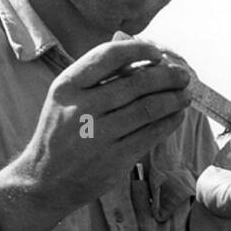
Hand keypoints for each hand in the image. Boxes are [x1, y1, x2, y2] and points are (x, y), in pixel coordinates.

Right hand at [0, 39, 190, 230]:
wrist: (45, 180)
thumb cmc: (62, 133)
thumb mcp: (66, 98)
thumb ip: (97, 78)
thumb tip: (142, 58)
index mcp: (66, 86)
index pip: (108, 56)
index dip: (138, 49)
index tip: (157, 51)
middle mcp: (81, 109)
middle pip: (136, 83)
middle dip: (166, 76)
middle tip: (183, 75)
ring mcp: (98, 136)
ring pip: (148, 109)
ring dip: (174, 99)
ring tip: (185, 94)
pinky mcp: (114, 159)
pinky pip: (151, 134)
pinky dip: (169, 122)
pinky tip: (177, 115)